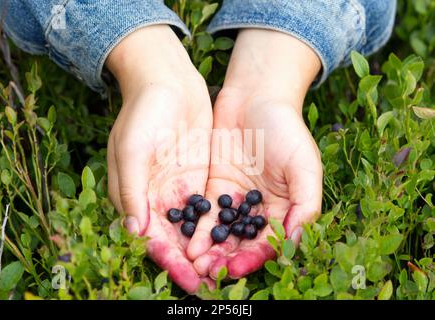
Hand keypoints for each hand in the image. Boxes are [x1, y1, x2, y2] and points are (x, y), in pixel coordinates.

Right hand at [106, 25, 213, 291]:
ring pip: (194, 228)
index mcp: (136, 196)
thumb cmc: (143, 111)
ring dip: (208, 250)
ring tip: (226, 270)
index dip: (168, 261)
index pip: (152, 238)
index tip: (188, 279)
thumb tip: (135, 231)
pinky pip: (210, 208)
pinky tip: (235, 241)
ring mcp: (181, 188)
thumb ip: (131, 190)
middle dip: (191, 263)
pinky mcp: (200, 177)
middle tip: (212, 285)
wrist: (167, 80)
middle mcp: (158, 198)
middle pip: (175, 240)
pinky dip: (219, 226)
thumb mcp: (132, 148)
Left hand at [187, 29, 322, 278]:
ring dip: (210, 250)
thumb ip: (306, 203)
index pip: (270, 241)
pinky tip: (187, 240)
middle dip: (227, 259)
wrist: (254, 97)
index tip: (237, 269)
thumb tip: (296, 242)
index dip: (255, 258)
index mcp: (285, 207)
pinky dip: (198, 228)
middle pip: (243, 242)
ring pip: (223, 232)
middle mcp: (260, 209)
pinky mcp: (215, 187)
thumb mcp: (304, 164)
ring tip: (195, 263)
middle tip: (209, 272)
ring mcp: (236, 199)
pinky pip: (206, 213)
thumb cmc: (285, 128)